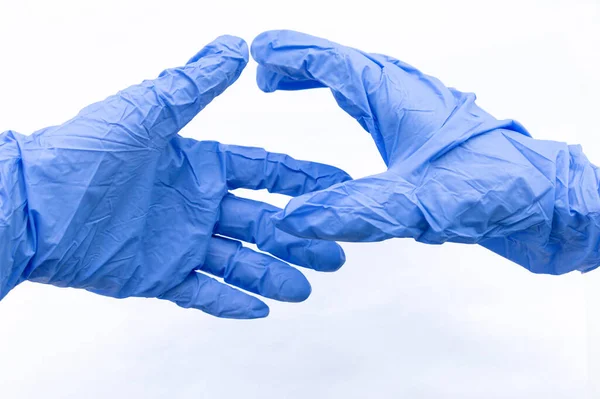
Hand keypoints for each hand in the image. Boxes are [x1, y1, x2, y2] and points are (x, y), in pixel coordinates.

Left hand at [0, 35, 348, 317]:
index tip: (335, 185)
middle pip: (261, 223)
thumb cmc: (85, 151)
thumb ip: (194, 84)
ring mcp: (180, 242)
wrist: (35, 205)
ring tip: (306, 289)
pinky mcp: (159, 275)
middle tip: (334, 253)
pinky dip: (230, 303)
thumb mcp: (147, 111)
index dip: (301, 178)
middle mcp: (197, 204)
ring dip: (274, 275)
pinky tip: (260, 311)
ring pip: (239, 262)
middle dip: (299, 237)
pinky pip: (203, 292)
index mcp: (200, 165)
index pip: (264, 170)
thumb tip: (234, 46)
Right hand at [251, 30, 599, 274]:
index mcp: (394, 94)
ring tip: (290, 83)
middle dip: (297, 62)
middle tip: (264, 71)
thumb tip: (295, 219)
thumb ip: (353, 210)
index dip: (290, 53)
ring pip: (357, 77)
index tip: (258, 49)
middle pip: (339, 61)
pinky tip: (346, 112)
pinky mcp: (425, 130)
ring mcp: (416, 108)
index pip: (330, 60)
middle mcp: (403, 92)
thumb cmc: (495, 188)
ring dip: (320, 75)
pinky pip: (374, 99)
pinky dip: (346, 96)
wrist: (545, 202)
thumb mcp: (416, 203)